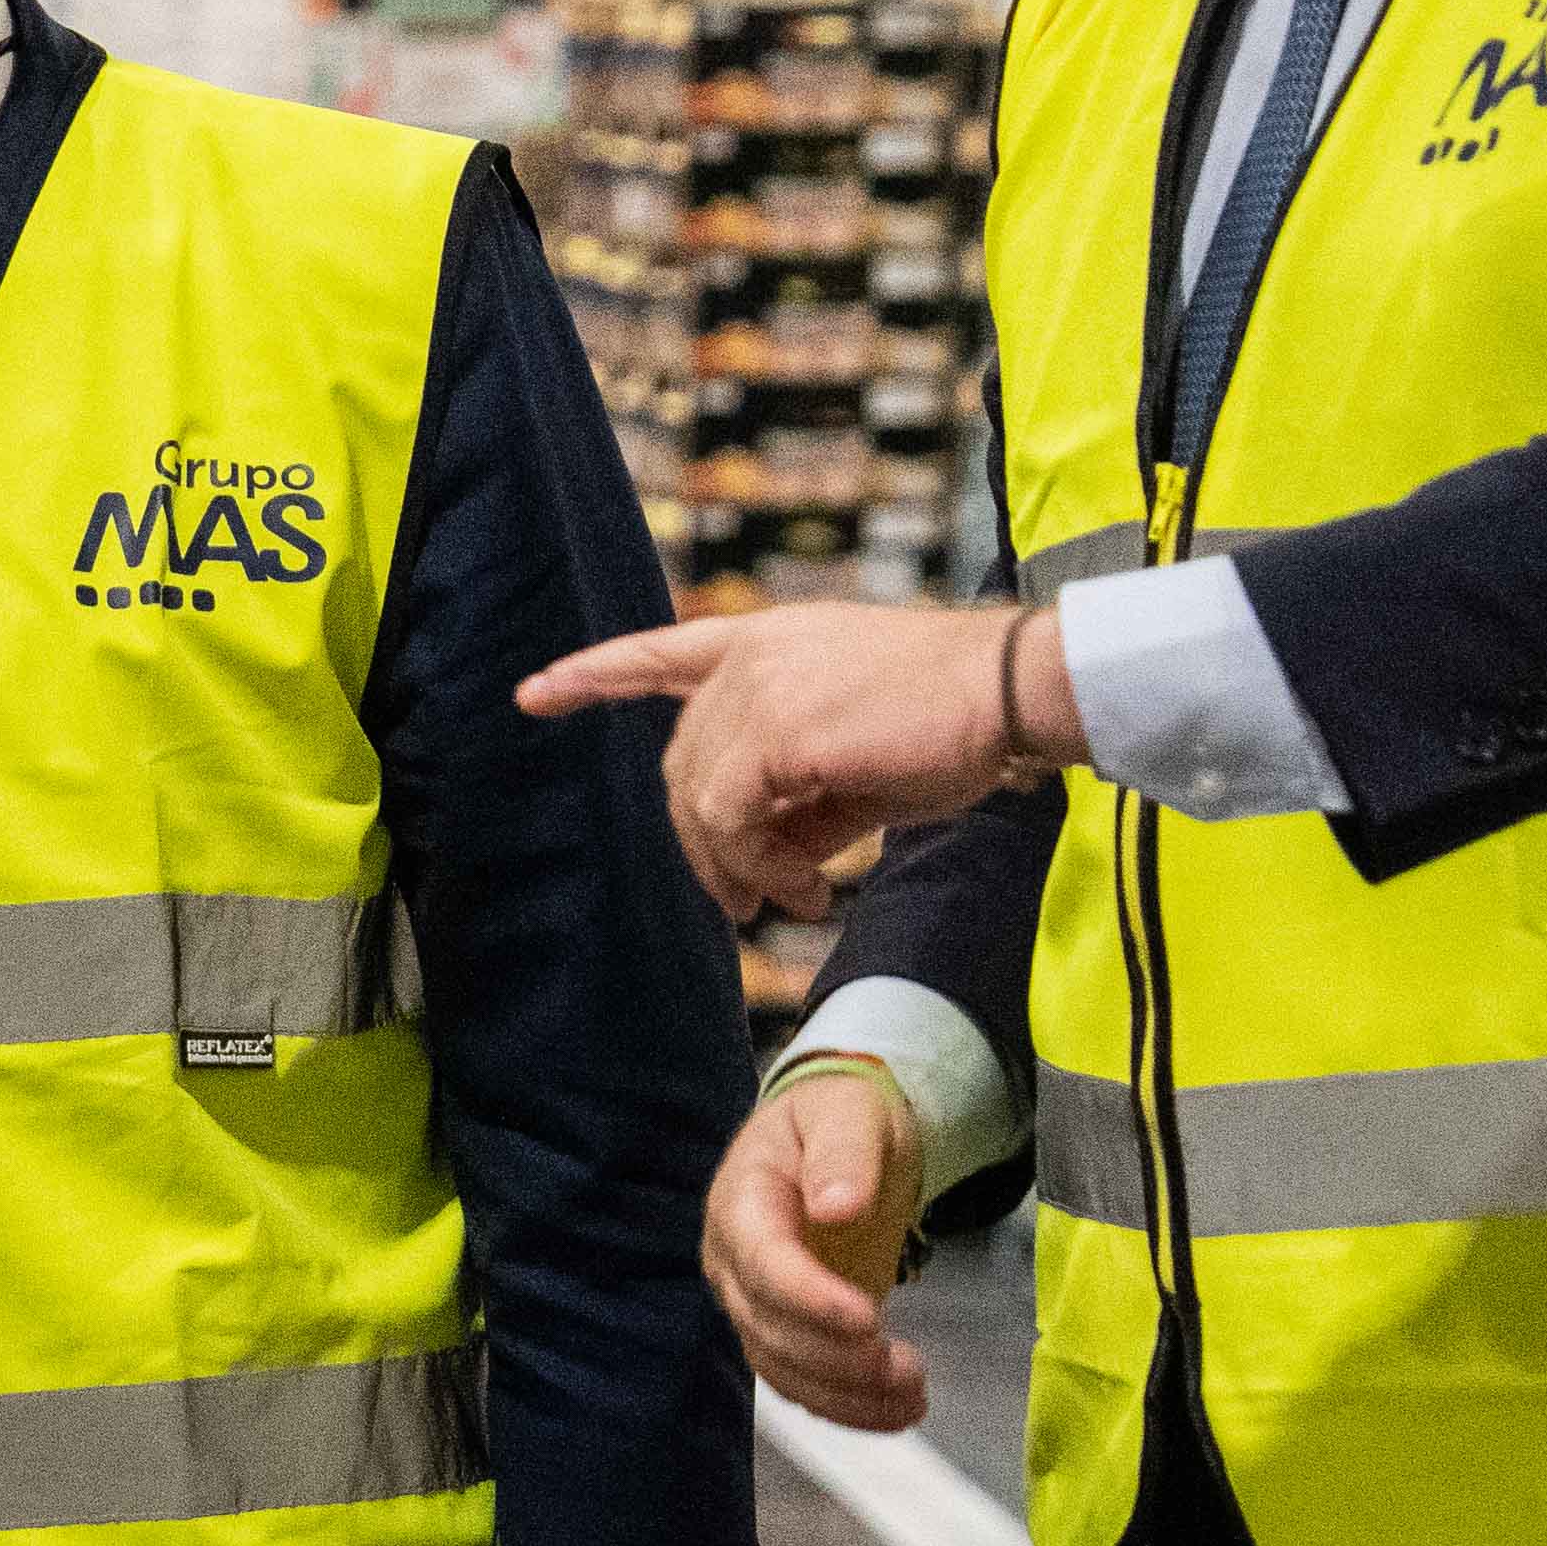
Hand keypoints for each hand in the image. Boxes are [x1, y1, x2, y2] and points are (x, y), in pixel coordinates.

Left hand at [518, 596, 1067, 921]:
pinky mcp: (774, 728)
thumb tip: (763, 864)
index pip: (662, 650)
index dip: (594, 675)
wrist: (1013, 692)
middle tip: (751, 902)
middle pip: (682, 762)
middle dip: (706, 844)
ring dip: (738, 865)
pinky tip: (805, 887)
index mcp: (768, 643)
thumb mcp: (860, 766)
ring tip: (792, 900)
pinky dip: (756, 863)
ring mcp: (757, 686)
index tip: (533, 693)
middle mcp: (751, 655)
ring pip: (699, 797)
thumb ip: (800, 802)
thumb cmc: (954, 724)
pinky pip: (729, 816)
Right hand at [706, 1058, 936, 1430]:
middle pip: (768, 1326)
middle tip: (905, 1366)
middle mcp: (734, 1262)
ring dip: (845, 1394)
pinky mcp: (786, 1331)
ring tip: (914, 1394)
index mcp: (741, 1201)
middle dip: (835, 1357)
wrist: (836, 1138)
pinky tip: (900, 1411)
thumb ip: (843, 1154)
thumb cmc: (840, 1117)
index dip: (807, 1297)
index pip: (762, 1261)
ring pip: (781, 1367)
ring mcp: (755, 1302)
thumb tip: (837, 1206)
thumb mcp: (848, 1114)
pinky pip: (802, 1382)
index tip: (867, 1319)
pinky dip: (848, 1408)